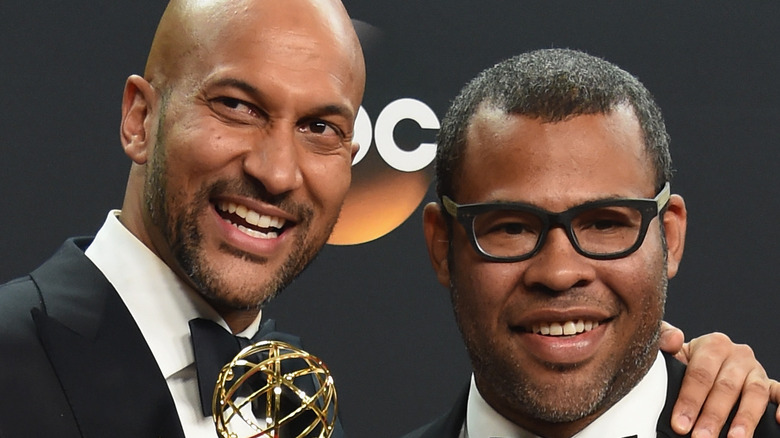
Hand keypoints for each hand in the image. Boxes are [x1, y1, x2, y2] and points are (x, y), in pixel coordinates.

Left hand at [659, 321, 778, 437]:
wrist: (701, 363)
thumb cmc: (686, 362)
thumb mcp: (673, 352)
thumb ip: (663, 340)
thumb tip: (671, 339)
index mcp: (713, 345)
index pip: (700, 374)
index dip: (689, 400)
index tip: (680, 423)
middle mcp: (737, 355)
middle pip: (725, 387)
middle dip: (712, 416)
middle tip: (701, 437)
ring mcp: (756, 370)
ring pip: (753, 394)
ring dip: (744, 419)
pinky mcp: (769, 385)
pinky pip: (779, 393)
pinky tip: (778, 420)